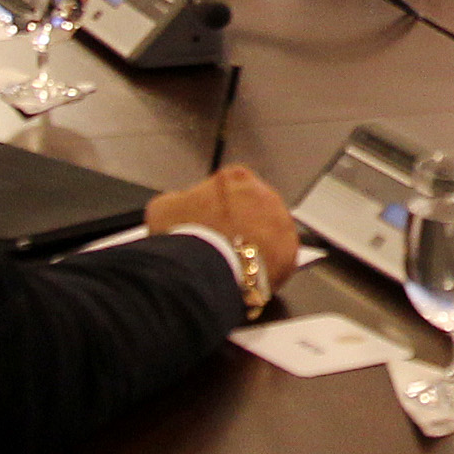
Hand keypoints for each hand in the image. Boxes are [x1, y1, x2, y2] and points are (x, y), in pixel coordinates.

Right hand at [147, 165, 300, 300]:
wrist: (206, 270)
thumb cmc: (187, 237)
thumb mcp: (164, 208)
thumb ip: (177, 201)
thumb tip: (176, 206)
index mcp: (235, 178)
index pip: (228, 189)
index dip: (214, 210)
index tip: (207, 225)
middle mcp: (265, 195)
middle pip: (252, 210)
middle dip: (238, 227)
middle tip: (219, 247)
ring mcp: (281, 223)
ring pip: (268, 233)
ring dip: (254, 246)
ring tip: (230, 264)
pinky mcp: (290, 252)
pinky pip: (279, 259)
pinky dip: (265, 267)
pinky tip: (245, 275)